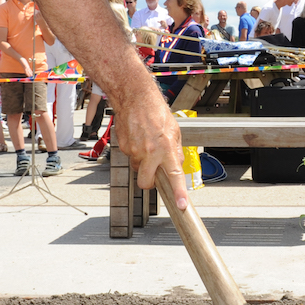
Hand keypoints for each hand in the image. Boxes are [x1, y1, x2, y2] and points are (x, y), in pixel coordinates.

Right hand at [118, 86, 189, 210]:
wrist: (135, 98)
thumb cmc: (156, 112)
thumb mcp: (175, 131)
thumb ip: (176, 151)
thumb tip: (177, 166)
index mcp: (167, 148)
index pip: (174, 176)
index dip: (178, 193)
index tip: (181, 206)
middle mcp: (150, 152)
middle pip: (145, 183)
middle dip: (148, 182)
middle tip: (153, 172)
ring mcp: (135, 151)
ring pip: (137, 168)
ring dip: (142, 162)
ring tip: (146, 143)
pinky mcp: (123, 147)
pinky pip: (130, 157)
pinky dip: (135, 151)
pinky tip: (138, 137)